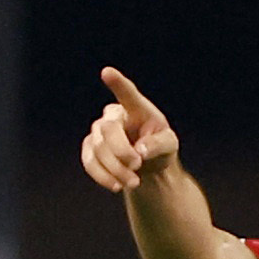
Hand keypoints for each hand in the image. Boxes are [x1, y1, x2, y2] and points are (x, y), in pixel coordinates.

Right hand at [81, 66, 179, 192]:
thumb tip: (139, 151)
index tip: (107, 72)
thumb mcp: (169, 145)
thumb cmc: (160, 148)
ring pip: (98, 148)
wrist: (147, 167)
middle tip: (137, 166)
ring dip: (115, 169)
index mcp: (136, 108)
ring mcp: (98, 131)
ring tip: (133, 182)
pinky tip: (116, 186)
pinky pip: (89, 162)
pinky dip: (103, 176)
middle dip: (122, 152)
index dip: (117, 84)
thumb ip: (159, 145)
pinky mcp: (90, 149)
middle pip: (109, 130)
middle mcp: (114, 115)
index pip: (127, 93)